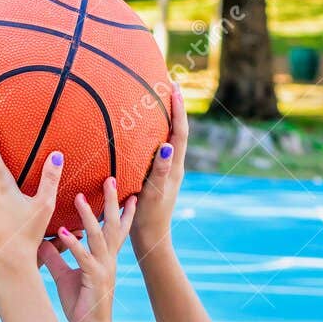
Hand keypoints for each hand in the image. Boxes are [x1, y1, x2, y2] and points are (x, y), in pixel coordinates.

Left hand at [39, 179, 135, 321]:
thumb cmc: (80, 303)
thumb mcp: (64, 275)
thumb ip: (55, 257)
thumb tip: (42, 240)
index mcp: (104, 258)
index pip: (116, 229)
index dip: (123, 212)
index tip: (129, 192)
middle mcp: (108, 259)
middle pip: (113, 225)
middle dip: (112, 201)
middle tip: (111, 178)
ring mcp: (103, 268)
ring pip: (99, 237)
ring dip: (89, 216)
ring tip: (79, 197)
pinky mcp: (95, 278)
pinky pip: (84, 258)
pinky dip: (74, 245)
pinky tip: (64, 233)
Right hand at [132, 83, 187, 257]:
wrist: (150, 238)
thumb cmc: (149, 217)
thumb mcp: (154, 193)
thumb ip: (160, 169)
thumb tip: (167, 144)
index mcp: (175, 167)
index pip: (179, 132)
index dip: (178, 109)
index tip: (174, 87)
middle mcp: (173, 166)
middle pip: (177, 130)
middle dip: (174, 107)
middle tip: (169, 84)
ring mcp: (166, 171)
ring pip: (168, 138)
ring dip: (166, 118)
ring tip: (158, 99)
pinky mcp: (157, 176)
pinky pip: (157, 148)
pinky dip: (155, 133)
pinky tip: (143, 129)